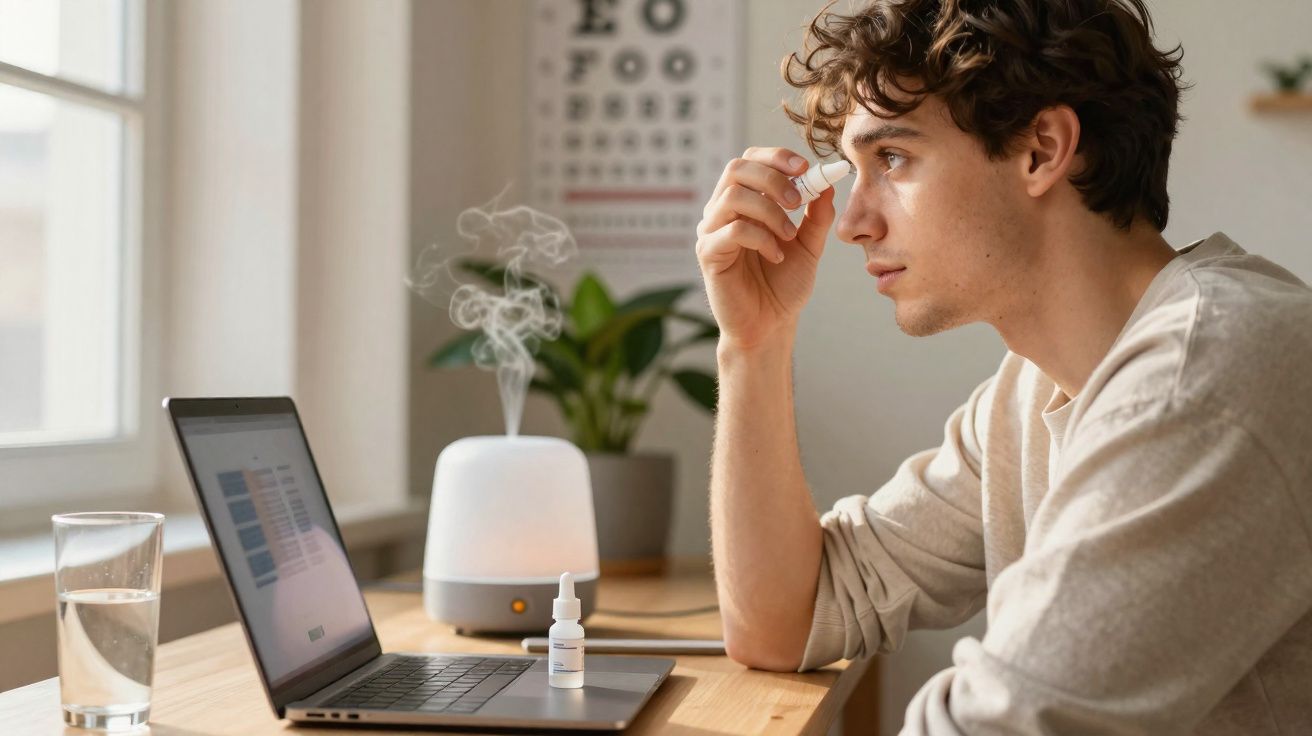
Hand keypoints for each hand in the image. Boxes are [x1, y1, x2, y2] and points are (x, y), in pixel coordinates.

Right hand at [695, 147, 836, 350]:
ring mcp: (712, 232)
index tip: (805, 168)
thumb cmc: (783, 286)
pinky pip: (732, 231)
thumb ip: (817, 216)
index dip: (775, 157)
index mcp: (744, 202)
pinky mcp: (709, 254)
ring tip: (789, 234)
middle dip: (772, 177)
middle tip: (799, 201)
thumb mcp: (809, 245)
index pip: (750, 161)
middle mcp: (722, 212)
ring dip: (769, 210)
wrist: (770, 325)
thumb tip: (827, 184)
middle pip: (736, 169)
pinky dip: (761, 238)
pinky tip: (777, 256)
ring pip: (733, 196)